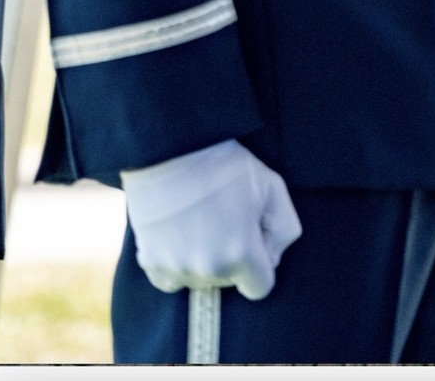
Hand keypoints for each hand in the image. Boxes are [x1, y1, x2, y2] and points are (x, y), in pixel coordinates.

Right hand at [120, 140, 301, 300]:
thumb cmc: (227, 166)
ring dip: (203, 260)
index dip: (260, 262)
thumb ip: (284, 230)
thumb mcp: (273, 187)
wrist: (173, 148)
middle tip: (224, 218)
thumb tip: (271, 256)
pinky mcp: (150, 262)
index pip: (260, 287)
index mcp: (241, 254)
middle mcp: (208, 269)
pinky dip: (175, 263)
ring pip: (200, 279)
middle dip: (233, 258)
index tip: (251, 236)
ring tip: (200, 221)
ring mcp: (175, 268)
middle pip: (229, 281)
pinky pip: (170, 278)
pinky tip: (179, 234)